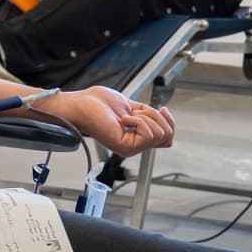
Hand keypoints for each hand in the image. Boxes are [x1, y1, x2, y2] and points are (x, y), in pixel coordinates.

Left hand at [37, 87, 174, 157]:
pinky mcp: (126, 148)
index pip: (167, 139)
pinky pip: (148, 134)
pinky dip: (138, 120)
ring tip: (127, 115)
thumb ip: (147, 114)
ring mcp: (130, 149)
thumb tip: (164, 116)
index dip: (170, 123)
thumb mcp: (131, 106)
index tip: (163, 108)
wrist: (81, 104)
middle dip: (157, 117)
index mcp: (136, 137)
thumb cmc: (98, 103)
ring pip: (159, 134)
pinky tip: (123, 119)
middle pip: (167, 136)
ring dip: (146, 117)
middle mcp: (135, 145)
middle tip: (135, 111)